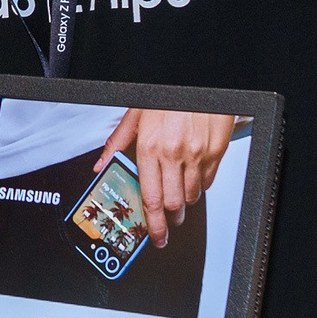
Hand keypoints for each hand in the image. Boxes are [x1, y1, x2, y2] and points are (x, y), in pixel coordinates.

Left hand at [98, 107, 233, 247]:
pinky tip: (192, 176)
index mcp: (149, 146)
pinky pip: (208, 181)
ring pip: (192, 195)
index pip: (150, 197)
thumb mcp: (135, 113)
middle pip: (172, 204)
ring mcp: (197, 154)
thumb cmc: (168, 96)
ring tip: (177, 192)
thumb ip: (117, 142)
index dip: (153, 223)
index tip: (155, 235)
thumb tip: (100, 164)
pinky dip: (200, 185)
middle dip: (170, 218)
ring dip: (184, 200)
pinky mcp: (216, 151)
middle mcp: (173, 153)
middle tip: (167, 220)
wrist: (199, 82)